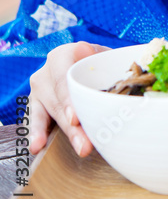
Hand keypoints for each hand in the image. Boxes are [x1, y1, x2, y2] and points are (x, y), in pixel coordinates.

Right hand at [29, 41, 109, 156]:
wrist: (87, 63)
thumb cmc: (97, 61)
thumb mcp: (100, 54)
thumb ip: (95, 54)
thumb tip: (83, 49)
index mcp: (61, 56)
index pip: (62, 80)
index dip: (68, 100)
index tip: (74, 118)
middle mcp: (45, 73)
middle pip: (58, 102)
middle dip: (72, 127)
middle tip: (86, 146)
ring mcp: (38, 91)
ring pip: (49, 115)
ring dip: (65, 134)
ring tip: (78, 149)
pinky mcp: (35, 106)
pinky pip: (35, 121)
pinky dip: (38, 134)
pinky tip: (37, 147)